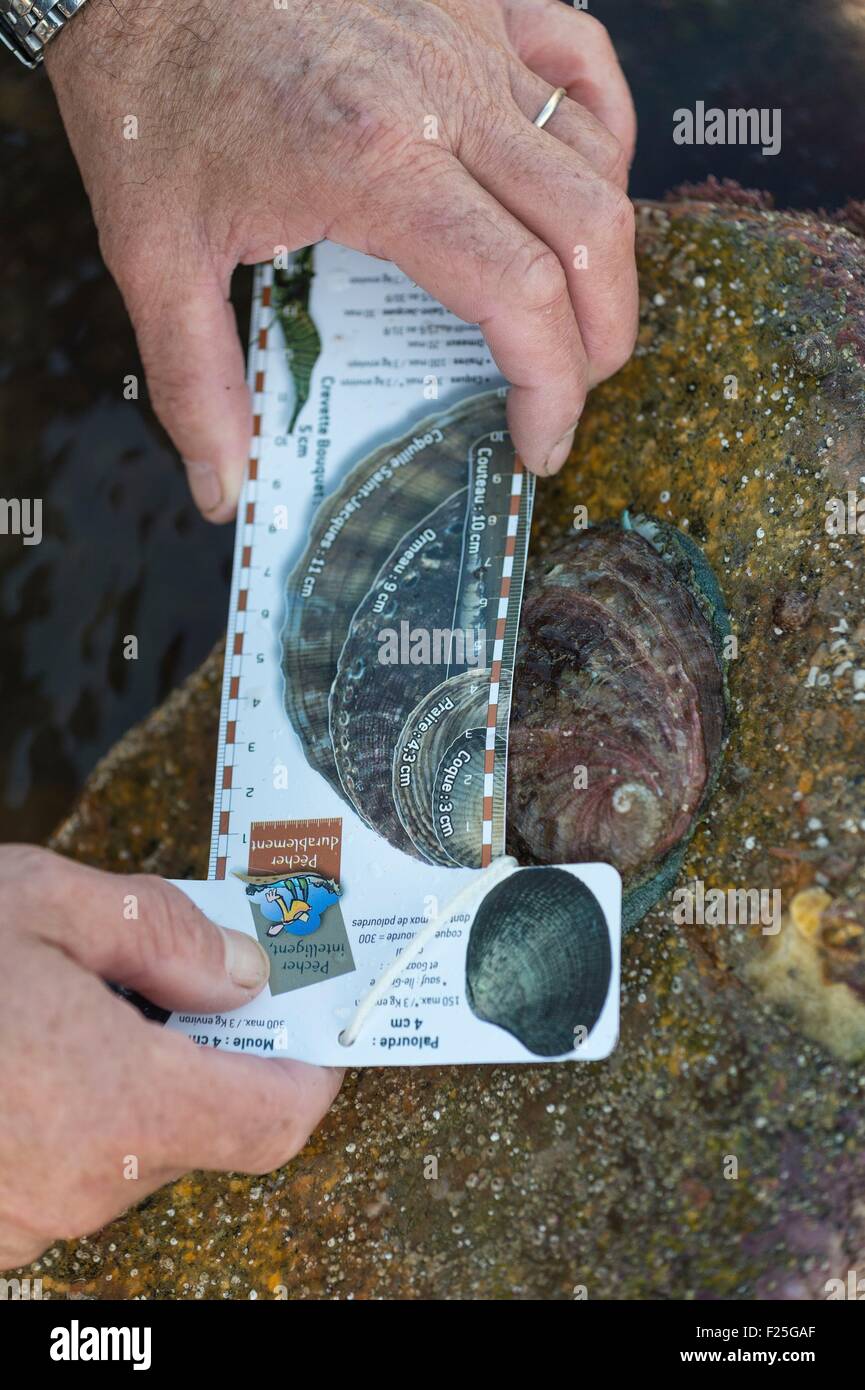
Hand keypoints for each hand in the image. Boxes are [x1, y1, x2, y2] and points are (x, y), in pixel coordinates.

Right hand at [0, 846, 341, 1270]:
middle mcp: (78, 1184)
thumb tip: (244, 972)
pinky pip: (60, 1165)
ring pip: (125, 1145)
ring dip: (122, 1076)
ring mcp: (20, 1219)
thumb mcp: (40, 903)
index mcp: (115, 1103)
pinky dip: (65, 1108)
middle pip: (200, 1127)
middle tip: (164, 972)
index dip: (310, 1067)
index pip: (274, 1120)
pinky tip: (17, 1047)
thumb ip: (162, 934)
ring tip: (62, 999)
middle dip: (199, 1050)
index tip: (312, 1020)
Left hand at [45, 0, 636, 518]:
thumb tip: (223, 490)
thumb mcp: (151, 253)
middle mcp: (443, 96)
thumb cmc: (149, 93)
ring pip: (598, 158)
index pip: (520, 293)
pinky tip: (582, 187)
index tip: (539, 442)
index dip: (553, 386)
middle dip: (601, 340)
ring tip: (575, 319)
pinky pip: (582, 66)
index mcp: (373, 166)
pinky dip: (604, 139)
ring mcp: (467, 40)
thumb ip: (196, 382)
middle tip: (570, 395)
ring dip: (607, 255)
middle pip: (589, 233)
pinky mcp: (471, 1)